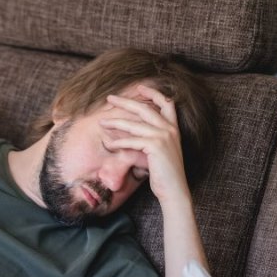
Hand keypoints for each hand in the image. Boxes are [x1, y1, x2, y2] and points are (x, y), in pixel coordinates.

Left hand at [99, 84, 190, 206]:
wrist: (174, 189)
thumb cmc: (164, 173)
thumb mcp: (161, 151)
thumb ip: (152, 138)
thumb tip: (134, 131)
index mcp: (174, 128)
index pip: (167, 103)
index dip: (153, 93)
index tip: (139, 87)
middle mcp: (170, 129)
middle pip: (145, 108)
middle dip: (125, 101)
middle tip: (110, 98)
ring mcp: (163, 136)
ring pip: (134, 124)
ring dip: (115, 122)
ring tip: (102, 122)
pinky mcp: (155, 146)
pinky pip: (131, 141)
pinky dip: (118, 142)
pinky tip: (109, 144)